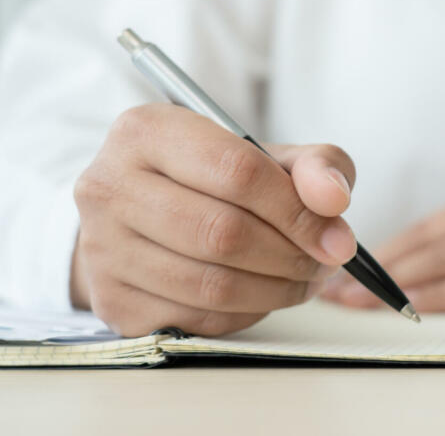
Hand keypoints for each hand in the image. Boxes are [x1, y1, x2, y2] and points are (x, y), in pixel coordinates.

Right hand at [71, 103, 358, 336]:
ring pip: (211, 285)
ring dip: (277, 290)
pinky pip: (199, 318)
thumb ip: (315, 165)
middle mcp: (108, 186)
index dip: (298, 210)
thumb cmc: (216, 178)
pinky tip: (265, 293)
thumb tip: (335, 200)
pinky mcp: (112, 301)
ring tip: (306, 278)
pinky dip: (248, 313)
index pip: (237, 172)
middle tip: (326, 262)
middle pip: (222, 233)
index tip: (337, 236)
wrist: (147, 212)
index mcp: (148, 131)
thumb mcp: (270, 154)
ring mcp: (102, 248)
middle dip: (291, 255)